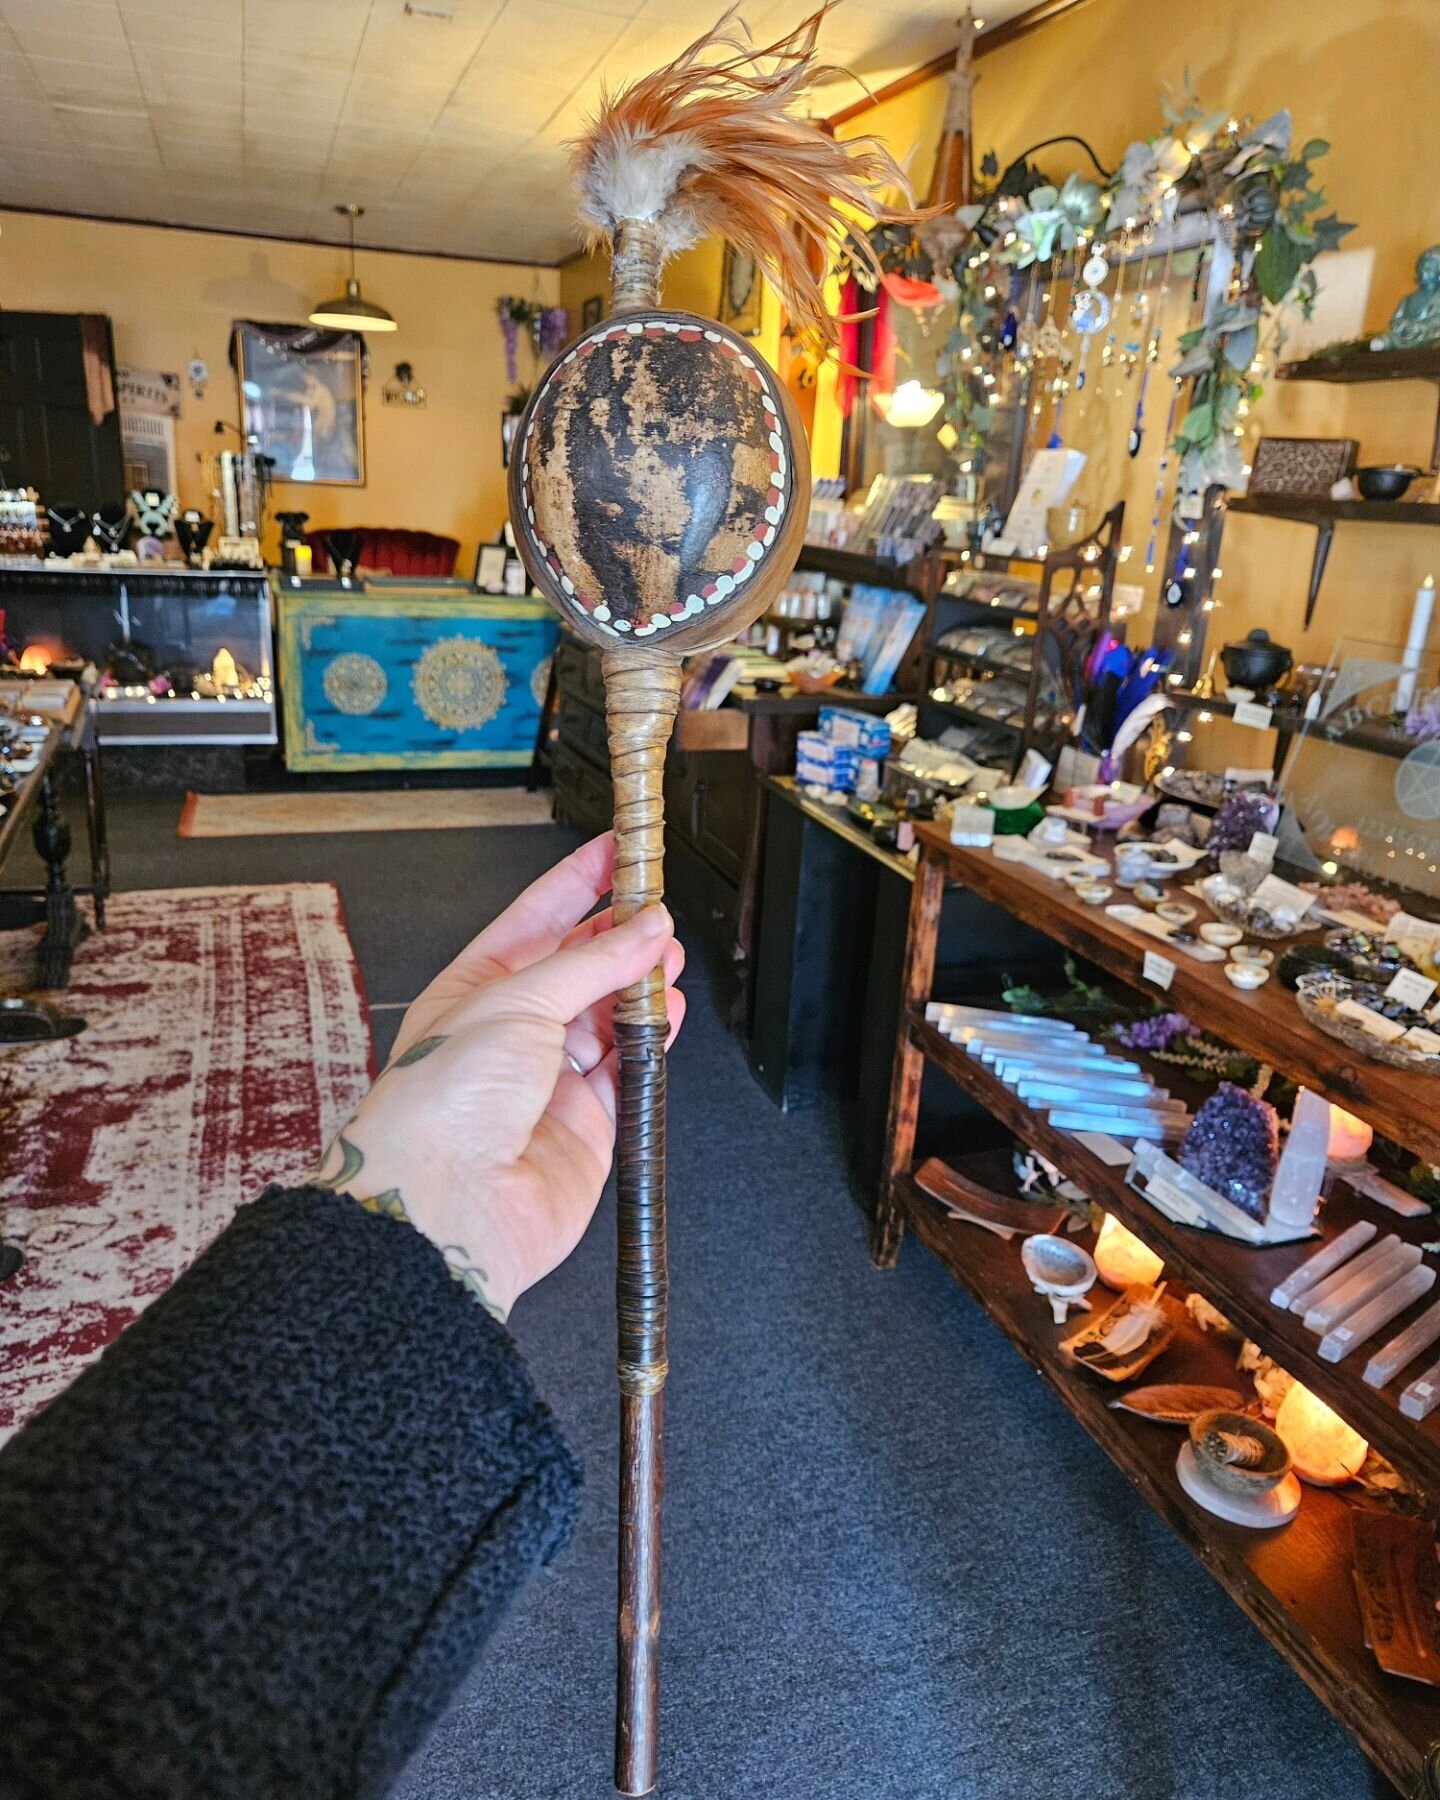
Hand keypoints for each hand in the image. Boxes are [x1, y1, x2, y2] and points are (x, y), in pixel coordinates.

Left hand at [311, 834, 683, 1319]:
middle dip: (620, 937)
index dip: (577, 885)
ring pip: (609, 1018)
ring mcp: (549, 1082)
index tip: (615, 852)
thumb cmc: (441, 1103)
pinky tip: (667, 1012)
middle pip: (578, 970)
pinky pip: (630, 1072)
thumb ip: (590, 963)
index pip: (535, 922)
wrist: (447, 1205)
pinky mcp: (587, 1127)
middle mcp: (510, 1036)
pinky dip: (653, 1041)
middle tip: (659, 909)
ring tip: (669, 958)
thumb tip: (643, 927)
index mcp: (473, 993)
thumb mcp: (514, 1001)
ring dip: (642, 986)